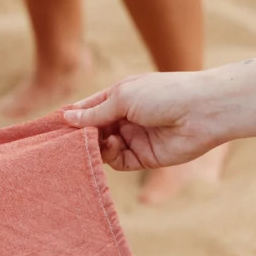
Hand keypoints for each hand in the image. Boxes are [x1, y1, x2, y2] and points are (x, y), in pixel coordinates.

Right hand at [64, 71, 223, 170]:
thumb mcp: (122, 97)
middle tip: (70, 139)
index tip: (53, 128)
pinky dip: (111, 155)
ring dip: (96, 145)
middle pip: (92, 132)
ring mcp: (133, 138)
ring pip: (103, 148)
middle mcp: (124, 118)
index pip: (87, 109)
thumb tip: (66, 118)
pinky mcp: (143, 158)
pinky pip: (118, 161)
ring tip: (99, 139)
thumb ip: (94, 112)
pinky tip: (115, 145)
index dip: (71, 118)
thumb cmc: (163, 94)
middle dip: (81, 135)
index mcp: (118, 97)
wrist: (202, 112)